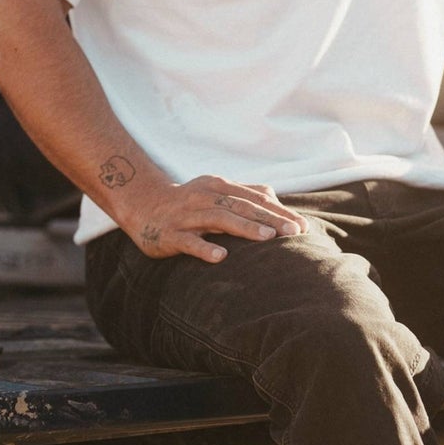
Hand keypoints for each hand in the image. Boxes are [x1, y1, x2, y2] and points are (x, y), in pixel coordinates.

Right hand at [124, 174, 306, 263]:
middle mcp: (205, 197)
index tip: (302, 226)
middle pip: (242, 207)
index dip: (279, 211)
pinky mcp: (170, 234)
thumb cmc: (187, 201)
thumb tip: (274, 197)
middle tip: (295, 231)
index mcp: (219, 187)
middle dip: (270, 219)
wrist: (141, 205)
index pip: (255, 199)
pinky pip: (189, 242)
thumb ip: (243, 193)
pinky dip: (205, 248)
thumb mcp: (214, 191)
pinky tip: (222, 257)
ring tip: (268, 238)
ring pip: (219, 220)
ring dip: (245, 228)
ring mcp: (187, 216)